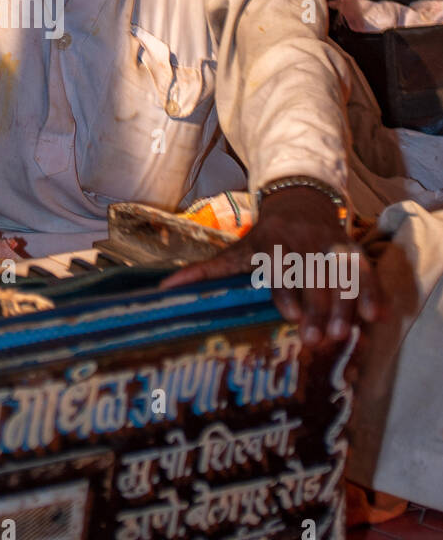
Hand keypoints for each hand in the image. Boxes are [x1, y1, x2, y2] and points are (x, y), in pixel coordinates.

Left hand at [159, 187, 384, 347]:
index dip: (285, 289)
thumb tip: (163, 288)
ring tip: (344, 334)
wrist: (300, 201)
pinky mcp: (350, 248)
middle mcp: (300, 243)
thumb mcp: (236, 250)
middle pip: (310, 275)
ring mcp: (328, 244)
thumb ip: (206, 271)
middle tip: (319, 338)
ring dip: (343, 303)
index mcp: (270, 244)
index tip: (290, 314)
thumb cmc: (262, 238)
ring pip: (338, 273)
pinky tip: (375, 316)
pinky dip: (370, 290)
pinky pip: (364, 269)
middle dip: (316, 306)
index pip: (278, 267)